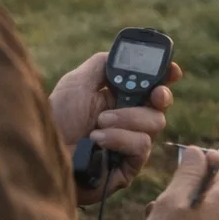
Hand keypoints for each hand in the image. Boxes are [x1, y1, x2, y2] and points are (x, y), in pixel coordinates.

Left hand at [48, 51, 180, 204]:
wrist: (45, 154)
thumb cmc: (56, 119)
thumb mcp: (77, 82)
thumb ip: (102, 65)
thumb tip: (124, 55)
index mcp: (118, 97)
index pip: (151, 84)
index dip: (166, 76)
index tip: (173, 71)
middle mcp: (128, 119)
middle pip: (161, 103)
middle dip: (161, 96)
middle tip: (155, 94)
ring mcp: (130, 142)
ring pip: (155, 123)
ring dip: (127, 118)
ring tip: (99, 123)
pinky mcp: (129, 164)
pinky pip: (141, 145)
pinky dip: (120, 138)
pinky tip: (98, 140)